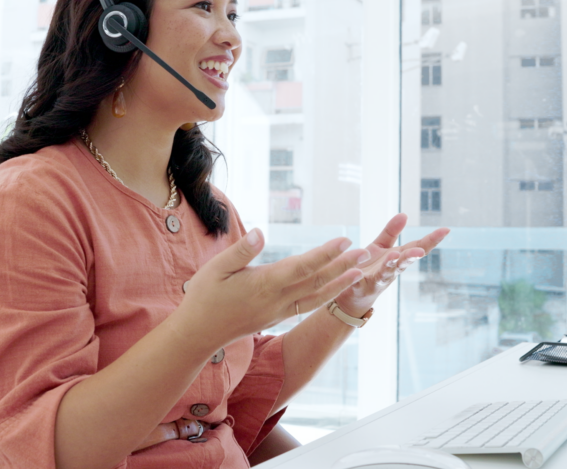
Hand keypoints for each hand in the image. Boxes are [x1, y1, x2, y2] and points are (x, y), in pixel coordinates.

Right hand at [177, 228, 370, 347]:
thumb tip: (260, 232)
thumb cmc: (203, 297)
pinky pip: (309, 305)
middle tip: (367, 251)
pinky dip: (327, 295)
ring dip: (341, 282)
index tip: (344, 240)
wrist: (199, 335)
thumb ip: (240, 251)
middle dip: (343, 266)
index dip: (325, 254)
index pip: (302, 267)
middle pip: (317, 281)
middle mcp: (277, 300)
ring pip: (317, 296)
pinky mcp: (278, 317)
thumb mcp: (214, 269)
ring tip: (361, 270)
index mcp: (264, 284)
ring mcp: (280, 311)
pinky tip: (337, 287)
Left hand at [334, 214, 449, 317]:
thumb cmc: (370, 268)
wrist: (352, 294)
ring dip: (390, 265)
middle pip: (404, 262)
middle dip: (411, 257)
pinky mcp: (358, 286)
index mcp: (397, 258)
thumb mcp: (380, 247)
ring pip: (385, 273)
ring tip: (394, 256)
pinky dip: (357, 277)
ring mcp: (375, 280)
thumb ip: (391, 232)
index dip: (431, 240)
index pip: (417, 247)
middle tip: (420, 251)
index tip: (446, 230)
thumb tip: (404, 214)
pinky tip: (357, 271)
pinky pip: (357, 281)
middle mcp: (390, 270)